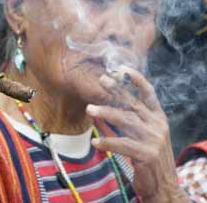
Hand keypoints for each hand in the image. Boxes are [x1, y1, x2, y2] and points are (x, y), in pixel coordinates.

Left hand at [86, 66, 188, 202]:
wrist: (163, 185)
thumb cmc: (147, 159)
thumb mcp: (140, 136)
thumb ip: (123, 123)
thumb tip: (97, 110)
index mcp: (158, 118)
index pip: (149, 94)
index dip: (137, 79)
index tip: (122, 68)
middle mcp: (157, 126)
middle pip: (133, 103)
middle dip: (116, 90)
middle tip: (101, 80)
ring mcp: (153, 139)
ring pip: (126, 121)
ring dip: (106, 113)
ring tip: (89, 109)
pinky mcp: (146, 154)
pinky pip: (122, 144)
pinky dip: (107, 142)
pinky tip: (95, 141)